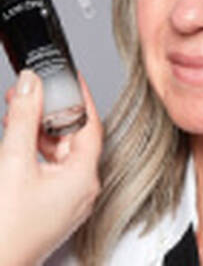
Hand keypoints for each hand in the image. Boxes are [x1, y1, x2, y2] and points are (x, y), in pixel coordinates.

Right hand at [0, 70, 102, 264]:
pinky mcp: (50, 208)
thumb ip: (23, 119)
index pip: (91, 125)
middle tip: (31, 91)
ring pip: (60, 154)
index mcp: (84, 178)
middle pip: (75, 138)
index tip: (70, 77)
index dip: (80, 97)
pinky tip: (16, 141)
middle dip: (52, 112)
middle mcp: (82, 190)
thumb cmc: (3, 229)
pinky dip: (35, 151)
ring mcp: (67, 201)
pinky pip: (51, 170)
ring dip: (39, 131)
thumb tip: (32, 85)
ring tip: (16, 112)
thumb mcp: (12, 162)